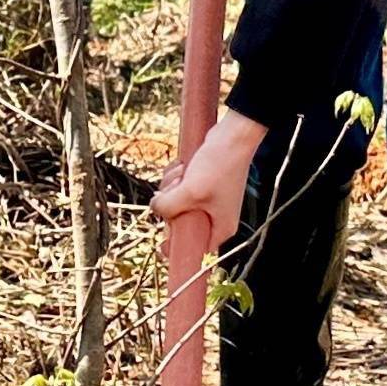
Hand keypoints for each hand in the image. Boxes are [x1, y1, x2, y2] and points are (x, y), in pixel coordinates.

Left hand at [149, 107, 267, 255]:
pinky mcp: (201, 185)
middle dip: (172, 202)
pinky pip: (178, 187)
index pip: (194, 250)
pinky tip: (184, 165)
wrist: (232, 136)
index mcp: (220, 229)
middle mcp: (215, 218)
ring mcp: (207, 200)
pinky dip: (176, 176)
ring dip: (172, 185)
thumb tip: (154, 207)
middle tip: (179, 186)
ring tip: (184, 171)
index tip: (160, 244)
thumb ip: (168, 207)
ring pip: (175, 202)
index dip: (176, 247)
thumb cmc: (221, 165)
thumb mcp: (190, 191)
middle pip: (178, 222)